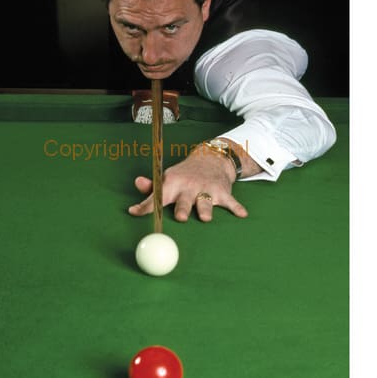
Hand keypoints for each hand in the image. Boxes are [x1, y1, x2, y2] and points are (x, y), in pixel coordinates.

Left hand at [128, 145, 251, 221]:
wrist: (210, 160)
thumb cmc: (184, 176)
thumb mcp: (167, 178)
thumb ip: (152, 187)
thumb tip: (137, 183)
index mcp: (172, 184)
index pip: (157, 197)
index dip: (145, 206)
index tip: (134, 212)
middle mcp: (189, 187)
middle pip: (184, 201)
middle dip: (183, 208)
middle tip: (181, 217)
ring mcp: (207, 190)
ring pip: (206, 202)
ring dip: (206, 209)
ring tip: (205, 218)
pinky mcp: (223, 193)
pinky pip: (231, 202)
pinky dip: (237, 208)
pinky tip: (242, 214)